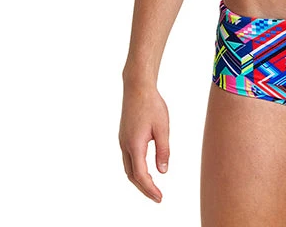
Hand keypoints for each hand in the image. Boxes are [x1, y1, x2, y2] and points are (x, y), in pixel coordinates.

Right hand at [118, 82, 169, 202]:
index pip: (141, 175)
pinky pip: (128, 158)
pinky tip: (145, 169)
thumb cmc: (152, 104)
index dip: (150, 189)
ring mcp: (122, 140)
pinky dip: (136, 169)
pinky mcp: (124, 136)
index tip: (160, 198)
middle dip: (144, 188)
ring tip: (152, 187)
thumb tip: (163, 172)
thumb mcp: (162, 128)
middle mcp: (125, 145)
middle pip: (132, 175)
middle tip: (157, 197)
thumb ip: (163, 150)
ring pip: (128, 167)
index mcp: (135, 145)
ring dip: (139, 180)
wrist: (137, 87)